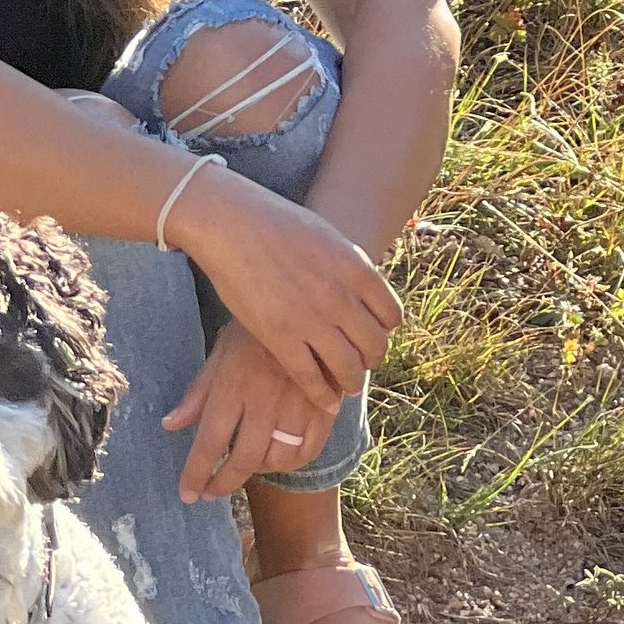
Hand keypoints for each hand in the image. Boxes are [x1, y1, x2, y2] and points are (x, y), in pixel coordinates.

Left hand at [162, 321, 336, 501]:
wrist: (305, 303)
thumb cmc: (254, 330)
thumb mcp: (220, 353)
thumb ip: (198, 393)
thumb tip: (170, 426)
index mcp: (234, 384)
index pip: (210, 441)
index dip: (197, 473)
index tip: (188, 495)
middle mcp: (265, 399)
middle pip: (243, 459)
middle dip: (223, 483)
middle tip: (210, 493)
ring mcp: (298, 404)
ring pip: (277, 459)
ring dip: (257, 471)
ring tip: (243, 470)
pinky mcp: (326, 405)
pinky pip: (309, 450)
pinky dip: (291, 462)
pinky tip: (277, 459)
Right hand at [166, 171, 400, 403]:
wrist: (232, 223)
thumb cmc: (276, 224)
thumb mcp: (329, 239)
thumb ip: (350, 268)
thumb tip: (363, 290)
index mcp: (357, 270)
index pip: (391, 316)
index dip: (384, 331)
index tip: (372, 335)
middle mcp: (340, 297)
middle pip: (374, 346)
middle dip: (370, 360)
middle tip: (361, 364)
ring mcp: (311, 319)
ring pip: (349, 368)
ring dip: (352, 382)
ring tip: (346, 386)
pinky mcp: (280, 337)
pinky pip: (311, 378)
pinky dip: (322, 395)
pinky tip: (325, 400)